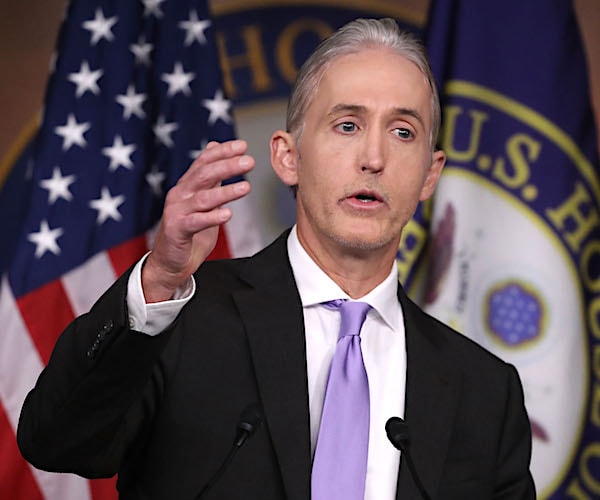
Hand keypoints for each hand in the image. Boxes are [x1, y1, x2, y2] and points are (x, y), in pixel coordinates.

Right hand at [142, 140, 253, 301]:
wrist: (169, 261)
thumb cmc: (188, 230)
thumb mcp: (202, 200)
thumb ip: (210, 177)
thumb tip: (214, 146)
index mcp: (187, 186)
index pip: (204, 162)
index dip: (222, 152)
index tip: (242, 146)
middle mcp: (180, 195)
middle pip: (204, 175)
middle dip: (227, 166)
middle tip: (249, 161)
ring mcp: (177, 212)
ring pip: (203, 198)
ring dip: (226, 192)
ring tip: (246, 187)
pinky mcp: (178, 230)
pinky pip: (196, 222)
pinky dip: (212, 218)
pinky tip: (227, 215)